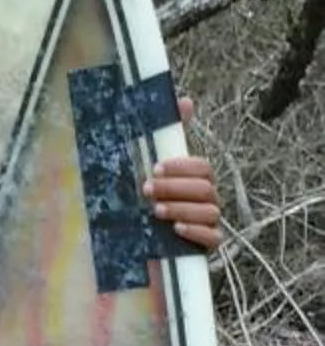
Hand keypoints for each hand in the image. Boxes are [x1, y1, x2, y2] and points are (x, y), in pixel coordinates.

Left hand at [144, 96, 221, 255]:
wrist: (132, 242)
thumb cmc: (145, 198)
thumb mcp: (148, 165)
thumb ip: (166, 134)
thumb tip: (186, 100)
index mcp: (195, 179)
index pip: (202, 167)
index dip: (182, 166)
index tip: (155, 167)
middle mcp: (206, 199)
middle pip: (206, 188)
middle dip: (176, 187)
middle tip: (147, 189)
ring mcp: (208, 222)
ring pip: (210, 211)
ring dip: (182, 208)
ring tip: (155, 210)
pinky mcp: (206, 245)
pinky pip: (214, 238)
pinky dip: (197, 232)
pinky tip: (177, 229)